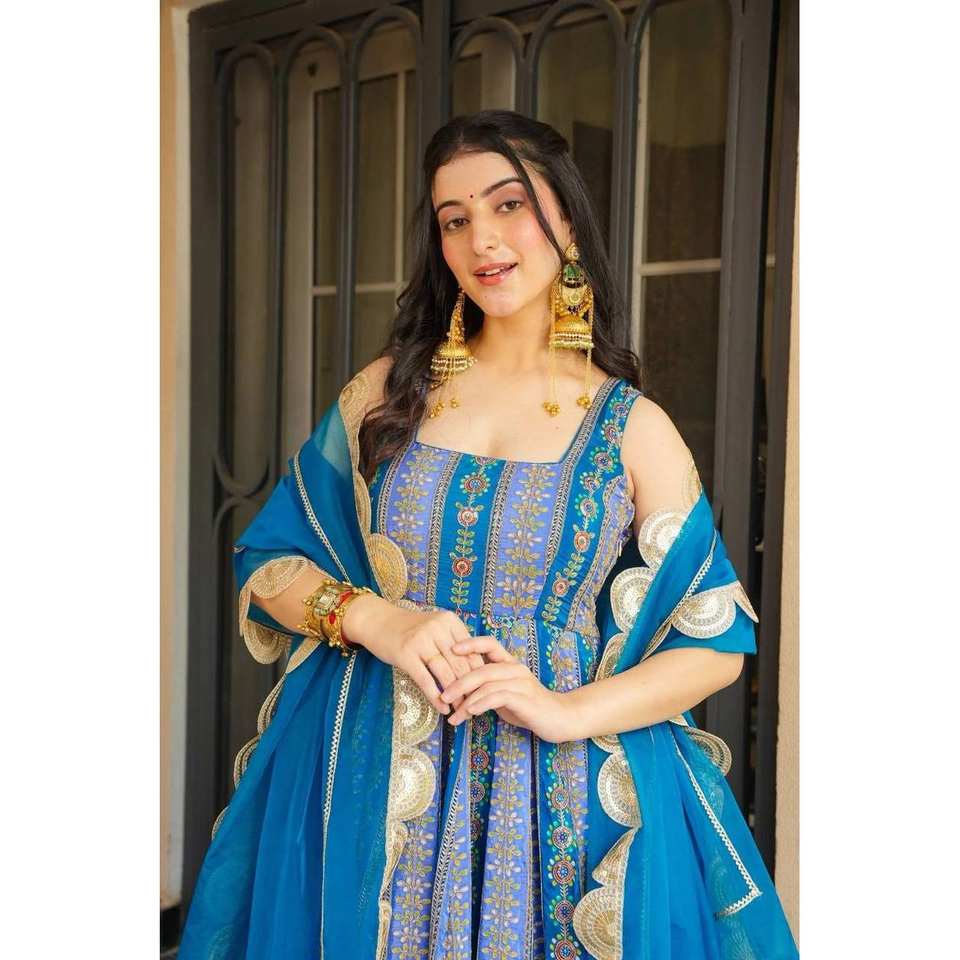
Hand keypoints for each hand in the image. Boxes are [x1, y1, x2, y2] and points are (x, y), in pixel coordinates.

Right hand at [341, 595, 484, 714]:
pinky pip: (425, 680)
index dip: (480, 674)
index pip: (472, 652)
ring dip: (455, 696)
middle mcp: (438, 628)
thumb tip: (477, 671)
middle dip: (469, 688)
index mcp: (450, 621)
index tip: (485, 692)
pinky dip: (436, 697)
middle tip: (475, 706)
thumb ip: (454, 643)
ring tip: (461, 710)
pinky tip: (442, 709)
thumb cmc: (411, 628)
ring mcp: (421, 640)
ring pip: (445, 673)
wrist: (378, 621)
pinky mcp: (406, 654)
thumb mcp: (436, 627)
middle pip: (460, 664)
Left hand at [440, 635, 576, 743]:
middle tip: (442, 696)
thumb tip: (458, 692)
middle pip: (481, 668)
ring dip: (465, 700)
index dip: (470, 643)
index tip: (451, 649)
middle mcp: (515, 668)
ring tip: (453, 715)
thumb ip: (486, 689)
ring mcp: (521, 682)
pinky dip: (480, 704)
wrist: (559, 718)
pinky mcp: (524, 698)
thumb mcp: (505, 694)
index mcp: (510, 663)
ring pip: (486, 684)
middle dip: (458, 682)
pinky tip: (470, 712)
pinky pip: (497, 697)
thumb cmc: (528, 707)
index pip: (490, 643)